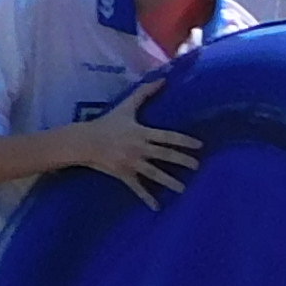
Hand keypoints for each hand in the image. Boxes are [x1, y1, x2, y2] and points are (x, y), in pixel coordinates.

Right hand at [62, 105, 203, 203]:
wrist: (84, 142)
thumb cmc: (107, 123)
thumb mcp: (126, 107)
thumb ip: (145, 93)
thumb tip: (163, 79)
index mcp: (142, 132)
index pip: (168, 136)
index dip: (184, 141)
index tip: (200, 146)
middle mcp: (139, 148)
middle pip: (165, 155)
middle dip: (182, 161)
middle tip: (197, 166)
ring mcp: (131, 163)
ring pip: (154, 173)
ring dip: (169, 181)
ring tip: (183, 189)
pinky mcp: (124, 174)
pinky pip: (137, 188)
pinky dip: (147, 198)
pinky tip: (157, 207)